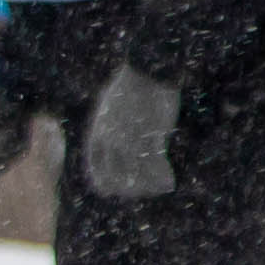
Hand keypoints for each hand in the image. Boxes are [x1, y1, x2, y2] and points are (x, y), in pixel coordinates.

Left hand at [80, 64, 179, 201]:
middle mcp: (111, 138)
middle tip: (137, 193)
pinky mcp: (152, 135)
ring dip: (145, 185)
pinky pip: (155, 163)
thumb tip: (108, 145)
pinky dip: (161, 176)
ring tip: (154, 190)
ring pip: (135, 172)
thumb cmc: (129, 89)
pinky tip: (168, 182)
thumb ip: (107, 130)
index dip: (103, 181)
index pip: (96, 166)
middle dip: (126, 187)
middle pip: (115, 174)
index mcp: (98, 131)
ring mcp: (132, 138)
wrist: (147, 71)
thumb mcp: (110, 109)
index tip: (109, 191)